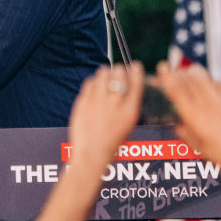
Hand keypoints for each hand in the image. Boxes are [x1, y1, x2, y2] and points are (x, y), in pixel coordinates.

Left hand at [66, 62, 143, 181]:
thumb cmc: (112, 143)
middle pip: (119, 73)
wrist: (92, 154)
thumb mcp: (128, 125)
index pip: (136, 82)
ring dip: (106, 73)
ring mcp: (98, 101)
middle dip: (119, 70)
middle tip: (117, 71)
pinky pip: (90, 82)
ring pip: (103, 73)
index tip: (135, 66)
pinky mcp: (84, 101)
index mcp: (130, 110)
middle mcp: (115, 103)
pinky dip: (93, 82)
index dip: (136, 70)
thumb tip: (127, 89)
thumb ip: (129, 106)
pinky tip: (94, 86)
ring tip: (106, 76)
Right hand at [155, 62, 220, 166]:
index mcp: (192, 116)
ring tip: (189, 73)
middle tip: (175, 71)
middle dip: (179, 72)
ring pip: (204, 78)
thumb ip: (181, 128)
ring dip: (193, 73)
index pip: (176, 89)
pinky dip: (211, 81)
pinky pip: (220, 83)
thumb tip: (175, 121)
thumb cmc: (215, 153)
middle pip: (188, 79)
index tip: (162, 66)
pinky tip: (209, 85)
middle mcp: (206, 105)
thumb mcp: (192, 142)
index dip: (167, 76)